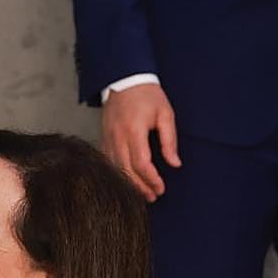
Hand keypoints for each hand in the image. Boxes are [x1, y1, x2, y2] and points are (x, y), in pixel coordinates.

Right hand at [100, 83, 178, 201]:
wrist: (123, 80)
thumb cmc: (147, 95)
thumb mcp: (165, 114)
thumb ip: (170, 140)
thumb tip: (174, 163)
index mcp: (134, 131)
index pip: (141, 163)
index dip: (151, 179)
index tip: (161, 188)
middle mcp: (118, 138)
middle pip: (126, 171)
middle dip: (140, 186)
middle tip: (153, 197)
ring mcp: (108, 139)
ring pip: (115, 169)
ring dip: (129, 183)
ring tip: (141, 193)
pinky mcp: (103, 139)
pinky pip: (108, 162)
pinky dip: (117, 174)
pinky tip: (126, 180)